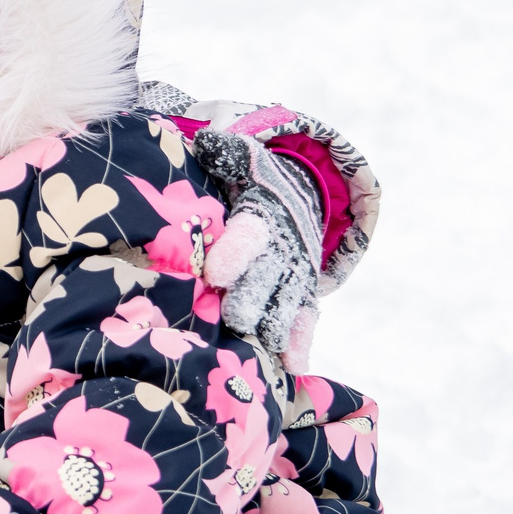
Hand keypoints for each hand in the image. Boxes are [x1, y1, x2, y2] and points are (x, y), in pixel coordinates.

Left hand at [141, 82, 378, 371]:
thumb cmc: (250, 180)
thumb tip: (209, 142)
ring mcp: (294, 274)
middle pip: (265, 277)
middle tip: (231, 321)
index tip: (214, 273)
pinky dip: (299, 344)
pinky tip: (292, 371)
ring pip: (283, 304)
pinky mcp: (301, 295)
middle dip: (249, 299)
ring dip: (271, 329)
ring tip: (256, 352)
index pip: (249, 234)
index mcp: (261, 215)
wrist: (295, 196)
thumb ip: (226, 154)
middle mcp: (281, 248)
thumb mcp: (241, 161)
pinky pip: (303, 320)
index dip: (234, 252)